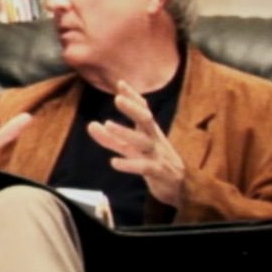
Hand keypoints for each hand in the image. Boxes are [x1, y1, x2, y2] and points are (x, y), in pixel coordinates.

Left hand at [88, 81, 185, 206]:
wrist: (179, 188)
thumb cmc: (154, 163)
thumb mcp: (131, 150)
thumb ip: (111, 139)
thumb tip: (91, 125)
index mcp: (150, 132)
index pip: (143, 110)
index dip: (133, 97)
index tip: (120, 83)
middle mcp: (155, 140)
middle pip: (146, 120)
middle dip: (133, 109)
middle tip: (118, 98)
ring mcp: (158, 155)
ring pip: (143, 142)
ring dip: (126, 132)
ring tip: (108, 124)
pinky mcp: (159, 173)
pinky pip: (144, 167)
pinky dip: (129, 164)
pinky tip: (114, 163)